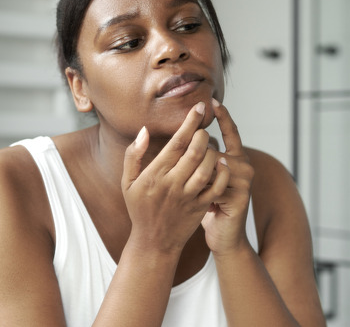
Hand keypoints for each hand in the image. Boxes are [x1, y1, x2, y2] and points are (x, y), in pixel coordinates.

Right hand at [121, 101, 229, 253]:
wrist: (154, 242)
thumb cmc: (139, 208)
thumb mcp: (127, 182)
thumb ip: (133, 155)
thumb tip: (144, 130)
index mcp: (155, 174)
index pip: (176, 142)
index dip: (189, 122)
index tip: (199, 107)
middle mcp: (172, 184)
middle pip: (195, 151)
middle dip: (203, 134)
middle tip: (203, 128)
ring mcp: (188, 196)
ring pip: (208, 166)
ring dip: (213, 151)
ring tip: (210, 145)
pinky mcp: (200, 206)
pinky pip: (217, 185)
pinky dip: (222, 172)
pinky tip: (222, 162)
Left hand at [201, 99, 253, 255]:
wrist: (223, 237)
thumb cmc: (208, 207)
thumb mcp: (203, 180)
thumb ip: (201, 159)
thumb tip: (189, 137)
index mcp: (235, 159)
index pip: (231, 132)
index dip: (224, 116)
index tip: (212, 101)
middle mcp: (244, 166)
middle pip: (216, 148)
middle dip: (198, 157)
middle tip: (186, 176)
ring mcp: (244, 181)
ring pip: (214, 164)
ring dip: (197, 176)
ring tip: (192, 190)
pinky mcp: (241, 196)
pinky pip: (216, 184)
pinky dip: (203, 191)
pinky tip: (201, 201)